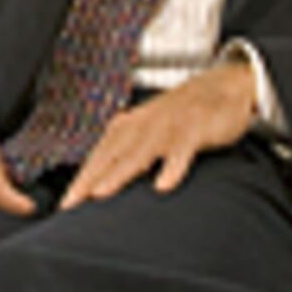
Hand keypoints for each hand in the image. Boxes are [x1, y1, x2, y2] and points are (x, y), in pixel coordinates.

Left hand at [63, 59, 268, 206]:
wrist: (225, 86)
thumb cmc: (184, 116)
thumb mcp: (152, 130)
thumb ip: (130, 152)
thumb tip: (105, 181)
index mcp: (131, 125)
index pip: (100, 155)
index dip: (81, 179)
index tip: (65, 204)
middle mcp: (144, 124)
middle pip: (111, 154)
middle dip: (89, 178)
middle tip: (72, 202)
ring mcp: (168, 125)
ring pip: (140, 152)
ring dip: (119, 172)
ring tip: (101, 193)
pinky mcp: (195, 128)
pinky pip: (181, 149)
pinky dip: (172, 166)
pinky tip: (163, 185)